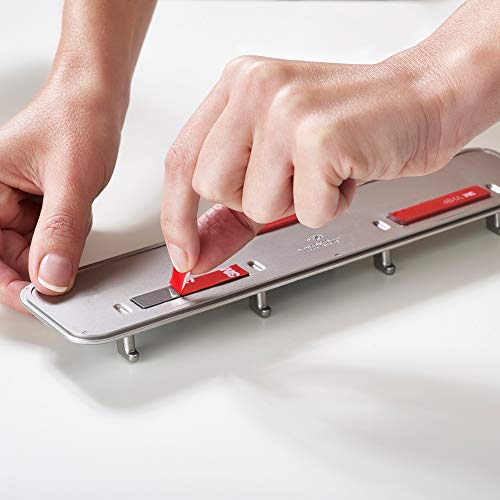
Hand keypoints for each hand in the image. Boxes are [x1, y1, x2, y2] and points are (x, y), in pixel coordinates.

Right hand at [0, 79, 122, 311]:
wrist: (98, 98)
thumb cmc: (77, 118)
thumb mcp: (70, 182)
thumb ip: (60, 233)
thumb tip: (51, 277)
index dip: (6, 280)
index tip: (32, 299)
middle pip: (6, 253)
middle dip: (34, 270)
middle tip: (59, 286)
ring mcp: (18, 198)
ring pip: (29, 247)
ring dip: (52, 254)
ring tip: (71, 243)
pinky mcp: (39, 199)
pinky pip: (47, 234)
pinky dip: (63, 240)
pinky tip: (74, 229)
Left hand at [162, 0, 498, 274]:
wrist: (421, 101)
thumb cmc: (353, 126)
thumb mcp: (278, 159)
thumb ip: (231, 210)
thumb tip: (198, 254)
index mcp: (237, 86)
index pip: (181, 161)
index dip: (177, 216)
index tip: (185, 253)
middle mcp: (255, 88)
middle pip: (212, 187)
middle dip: (254, 200)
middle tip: (294, 175)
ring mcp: (286, 109)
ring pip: (256, 206)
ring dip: (295, 203)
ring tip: (324, 170)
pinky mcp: (318, 136)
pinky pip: (306, 212)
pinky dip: (331, 205)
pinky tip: (347, 171)